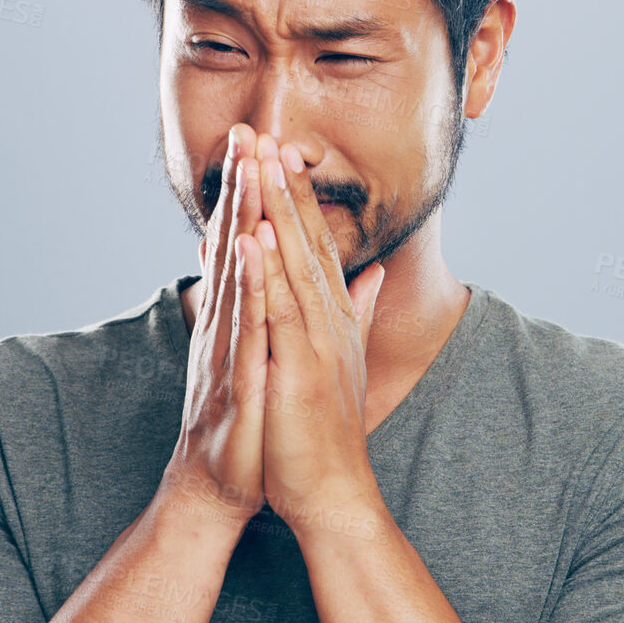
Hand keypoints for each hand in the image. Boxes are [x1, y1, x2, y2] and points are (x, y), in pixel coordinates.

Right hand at [163, 124, 268, 528]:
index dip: (247, 190)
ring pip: (235, 274)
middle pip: (231, 243)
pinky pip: (243, 324)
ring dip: (241, 221)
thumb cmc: (241, 418)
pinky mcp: (235, 376)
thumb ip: (259, 303)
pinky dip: (247, 285)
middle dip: (239, 186)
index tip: (257, 139)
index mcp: (234, 314)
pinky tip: (251, 250)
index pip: (240, 240)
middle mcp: (223, 321)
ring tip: (248, 172)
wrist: (217, 485)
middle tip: (244, 130)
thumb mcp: (254, 352)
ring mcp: (226, 347)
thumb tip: (261, 260)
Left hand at [250, 133, 388, 536]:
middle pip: (304, 239)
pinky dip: (266, 271)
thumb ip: (353, 310)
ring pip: (292, 262)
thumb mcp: (338, 358)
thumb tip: (370, 272)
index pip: (313, 242)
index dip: (297, 195)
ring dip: (275, 209)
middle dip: (283, 184)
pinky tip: (253, 234)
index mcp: (331, 315)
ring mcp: (315, 340)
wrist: (331, 490)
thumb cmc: (326, 429)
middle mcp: (328, 318)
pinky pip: (279, 311)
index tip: (281, 149)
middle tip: (267, 132)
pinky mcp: (297, 367)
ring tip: (259, 162)